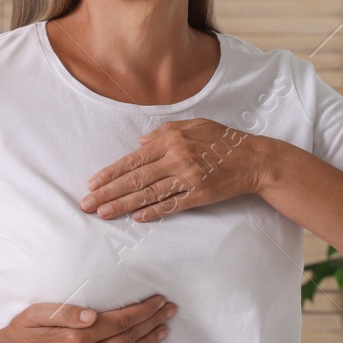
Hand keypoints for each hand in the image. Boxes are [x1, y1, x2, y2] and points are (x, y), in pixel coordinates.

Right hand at [0, 294, 177, 342]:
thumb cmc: (20, 333)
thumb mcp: (38, 313)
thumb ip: (66, 312)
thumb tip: (92, 315)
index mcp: (77, 336)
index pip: (121, 321)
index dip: (144, 310)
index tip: (160, 301)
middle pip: (128, 337)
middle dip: (153, 322)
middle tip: (171, 311)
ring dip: (147, 342)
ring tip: (164, 331)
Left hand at [80, 118, 271, 222]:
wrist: (255, 159)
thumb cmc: (224, 141)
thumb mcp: (195, 125)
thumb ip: (165, 131)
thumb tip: (140, 142)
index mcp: (172, 140)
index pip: (133, 159)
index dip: (110, 173)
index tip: (92, 183)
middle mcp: (177, 159)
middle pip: (135, 179)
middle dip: (108, 192)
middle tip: (87, 204)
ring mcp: (188, 178)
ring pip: (148, 194)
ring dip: (123, 205)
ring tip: (103, 213)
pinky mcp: (200, 195)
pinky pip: (172, 205)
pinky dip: (153, 212)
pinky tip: (137, 218)